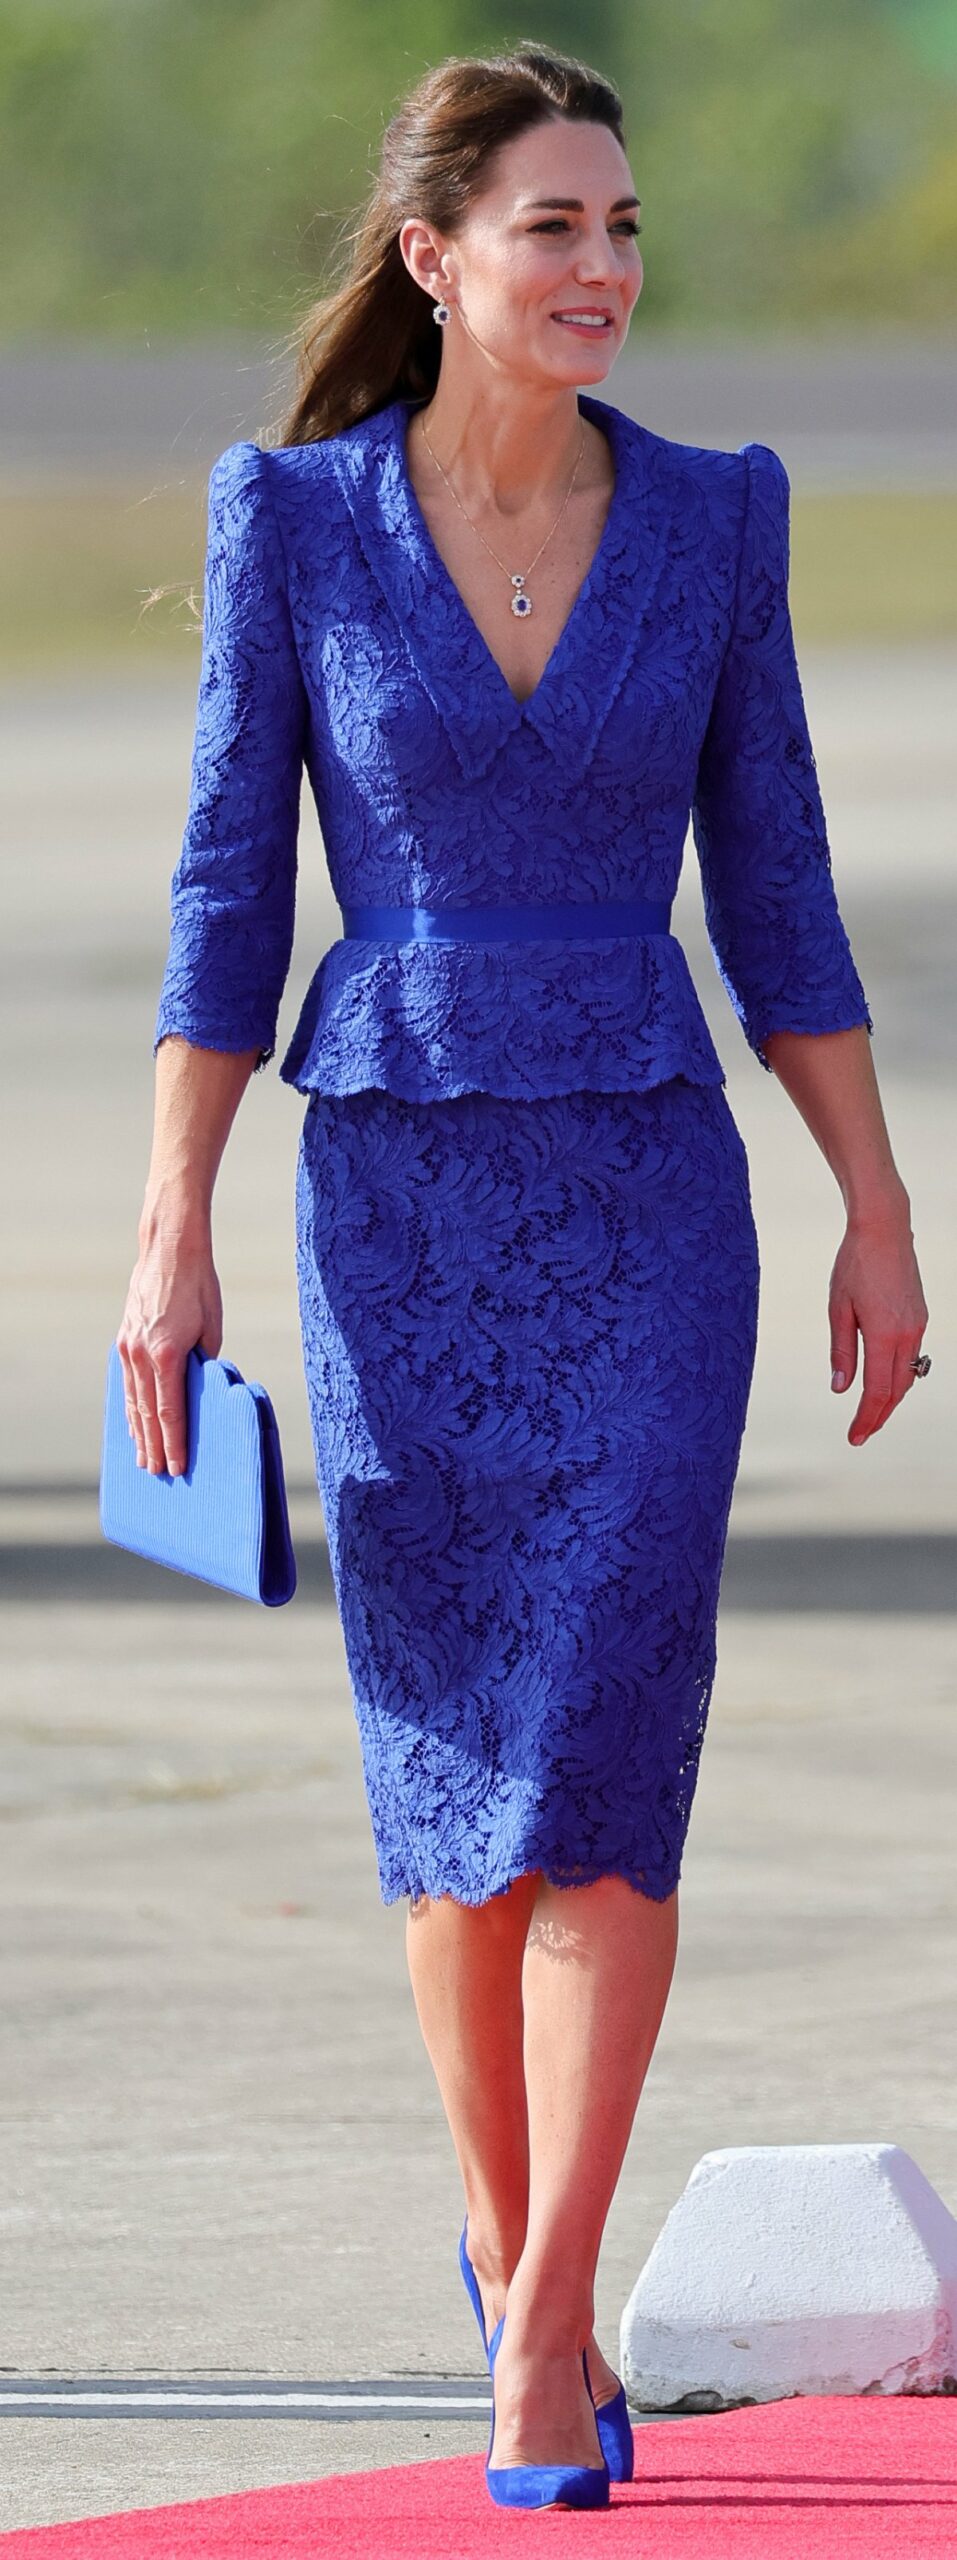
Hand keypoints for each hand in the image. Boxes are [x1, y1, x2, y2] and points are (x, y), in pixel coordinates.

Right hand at [117, 1223, 222, 1476]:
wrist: (169, 1250)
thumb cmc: (199, 1287)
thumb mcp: (212, 1328)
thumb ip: (204, 1363)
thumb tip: (201, 1391)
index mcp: (167, 1354)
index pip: (170, 1411)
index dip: (175, 1442)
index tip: (178, 1467)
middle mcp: (142, 1355)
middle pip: (147, 1413)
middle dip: (153, 1446)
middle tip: (158, 1474)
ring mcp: (128, 1347)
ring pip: (133, 1400)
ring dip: (138, 1432)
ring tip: (142, 1458)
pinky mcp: (124, 1339)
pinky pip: (127, 1382)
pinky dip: (131, 1407)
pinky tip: (133, 1424)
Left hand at [829, 1198, 928, 1447]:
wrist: (884, 1229)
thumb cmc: (854, 1265)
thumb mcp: (838, 1309)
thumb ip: (842, 1351)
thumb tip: (841, 1389)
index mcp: (884, 1335)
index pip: (877, 1391)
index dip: (867, 1418)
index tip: (855, 1438)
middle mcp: (907, 1334)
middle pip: (897, 1390)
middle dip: (879, 1415)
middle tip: (861, 1434)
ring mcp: (918, 1325)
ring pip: (907, 1375)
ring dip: (890, 1397)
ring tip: (871, 1412)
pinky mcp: (920, 1317)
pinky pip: (911, 1356)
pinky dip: (898, 1374)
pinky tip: (883, 1378)